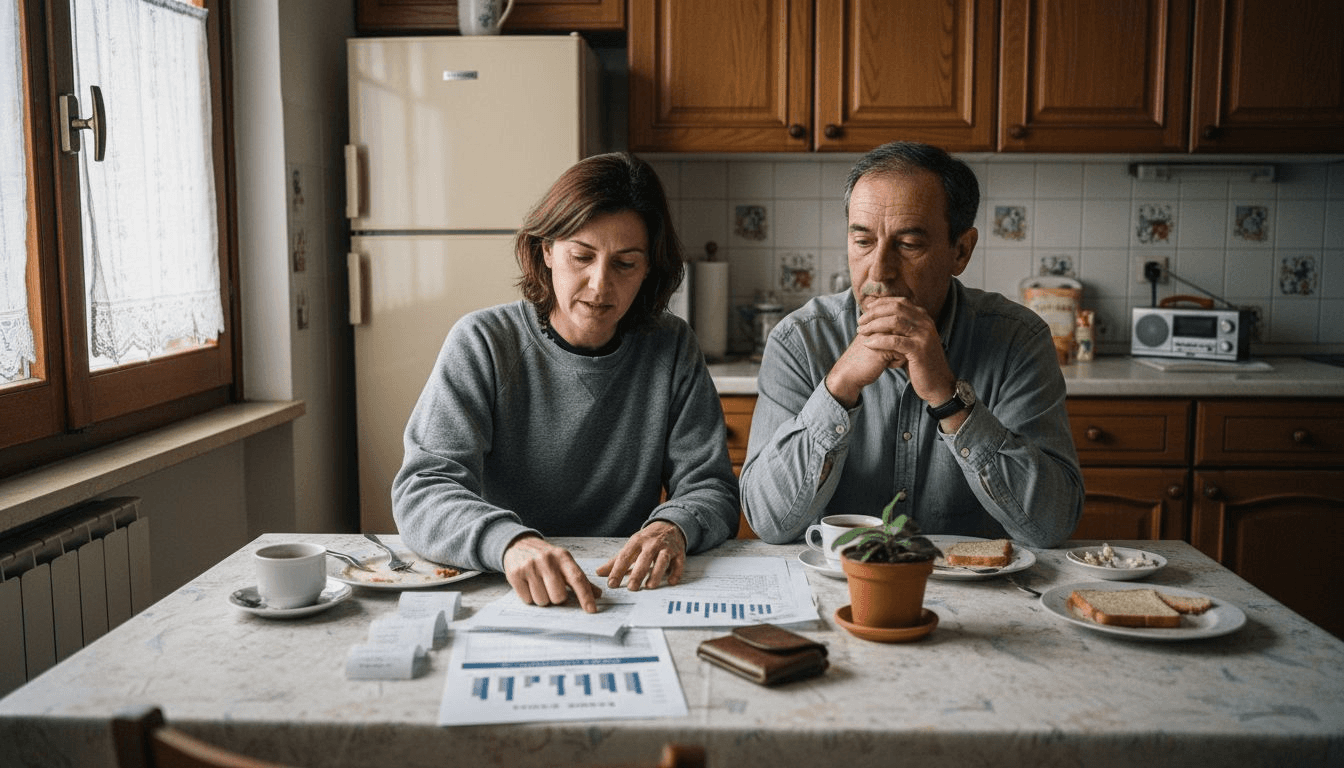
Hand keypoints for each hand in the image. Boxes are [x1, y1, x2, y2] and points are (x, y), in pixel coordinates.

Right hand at [502, 534, 601, 612]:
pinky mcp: (515, 574)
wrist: (519, 544)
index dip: (585, 596)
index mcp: (563, 557)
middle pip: (558, 596)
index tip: (592, 610)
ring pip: (542, 600)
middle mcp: (547, 560)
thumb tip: (598, 594)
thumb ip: (580, 579)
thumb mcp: (564, 562)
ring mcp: (530, 566)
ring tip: (539, 584)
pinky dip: (529, 597)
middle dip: (557, 598)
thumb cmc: (546, 558)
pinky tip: (528, 584)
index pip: (577, 579)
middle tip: (552, 588)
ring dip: (542, 598)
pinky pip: (527, 599)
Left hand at [596, 521, 685, 590]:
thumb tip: (599, 572)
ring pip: (662, 560)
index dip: (618, 570)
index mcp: (637, 541)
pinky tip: (671, 582)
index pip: (625, 556)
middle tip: (631, 588)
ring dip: (656, 573)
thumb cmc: (647, 539)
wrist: (669, 525)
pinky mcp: (679, 552)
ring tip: (649, 586)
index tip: (612, 584)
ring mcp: (666, 547)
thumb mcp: (632, 546)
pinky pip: (679, 563)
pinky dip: (676, 572)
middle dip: (637, 573)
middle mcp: (652, 543)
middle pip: (644, 558)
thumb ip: (616, 561)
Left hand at [827, 296, 954, 407]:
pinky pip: (895, 341)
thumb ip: (900, 329)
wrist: (937, 383)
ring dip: (874, 325)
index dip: (881, 303)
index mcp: (924, 318)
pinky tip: (867, 344)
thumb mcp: (911, 341)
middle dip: (875, 313)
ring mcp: (924, 335)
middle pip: (896, 308)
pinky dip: (879, 341)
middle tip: (860, 321)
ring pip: (895, 322)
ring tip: (861, 331)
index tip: (867, 308)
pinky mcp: (920, 349)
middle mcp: (926, 323)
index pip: (900, 302)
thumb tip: (879, 318)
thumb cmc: (920, 363)